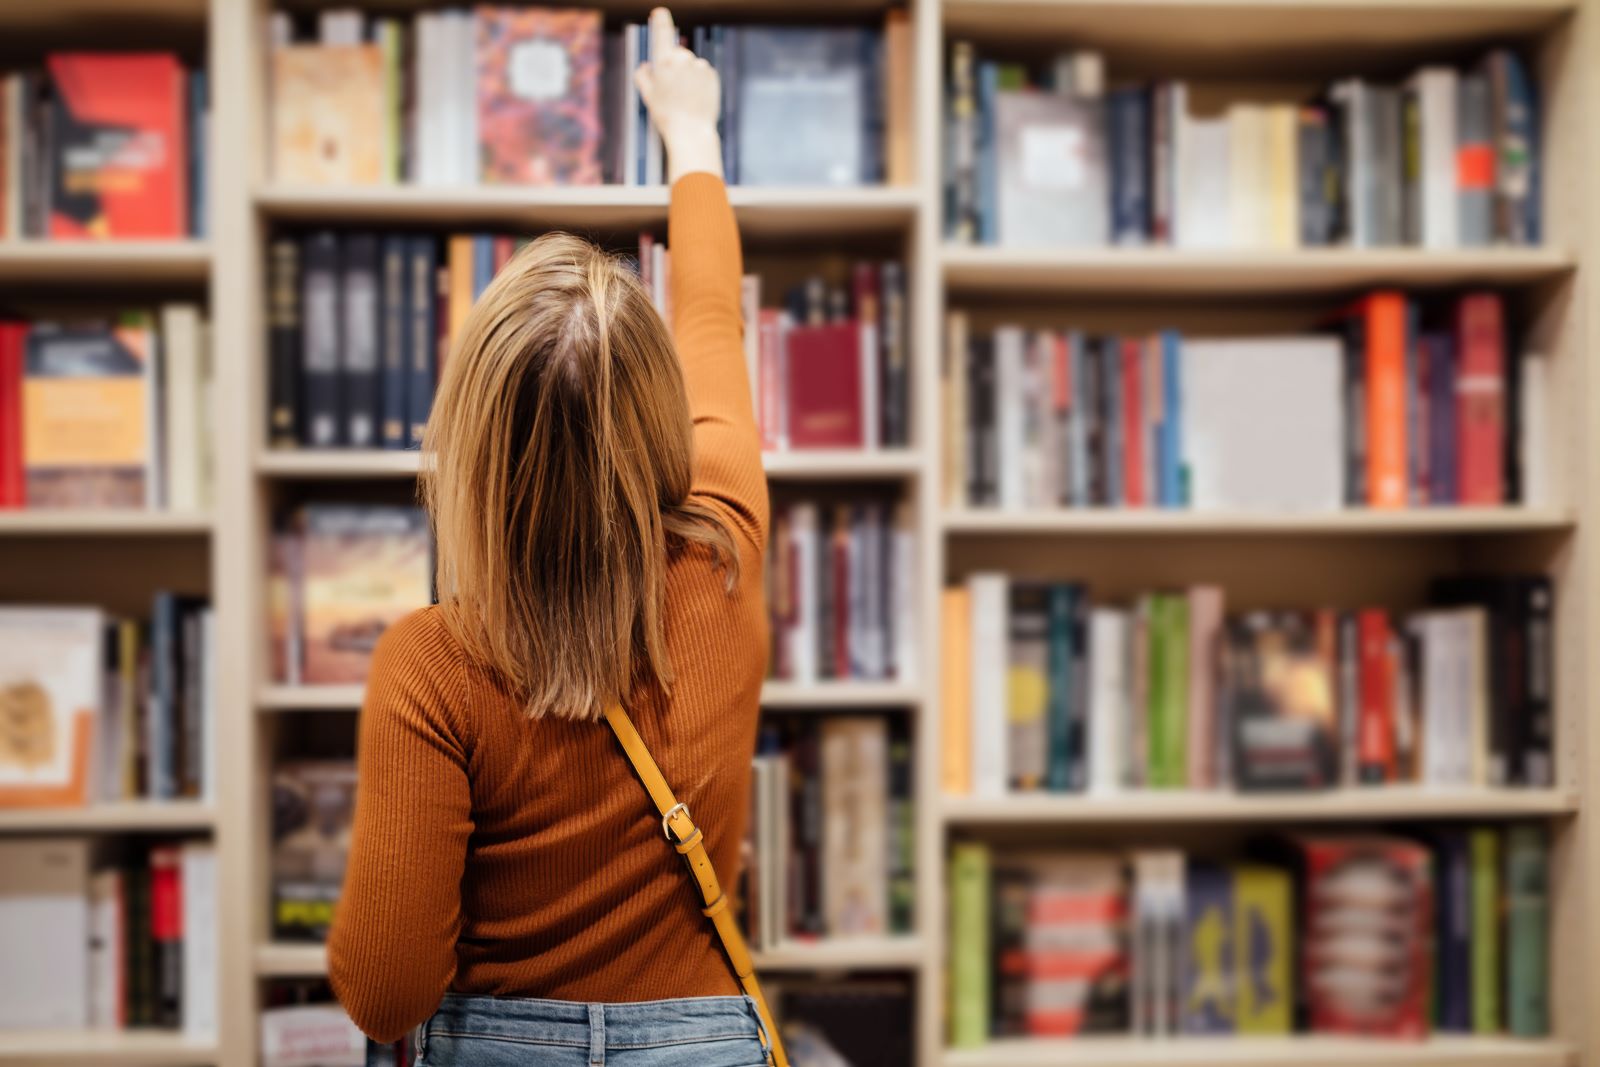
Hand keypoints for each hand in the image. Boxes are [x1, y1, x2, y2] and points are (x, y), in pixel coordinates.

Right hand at [634, 7, 723, 181]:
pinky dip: (700, 81)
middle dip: (675, 64)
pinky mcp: (712, 75)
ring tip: (686, 97)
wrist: (691, 132)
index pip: (662, 33)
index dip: (660, 20)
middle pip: (678, 53)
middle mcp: (683, 60)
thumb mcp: (648, 96)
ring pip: (692, 65)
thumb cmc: (666, 115)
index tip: (659, 12)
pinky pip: (704, 73)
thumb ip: (643, 76)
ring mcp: (700, 67)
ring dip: (689, 75)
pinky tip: (696, 97)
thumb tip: (645, 66)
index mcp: (664, 62)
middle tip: (672, 88)